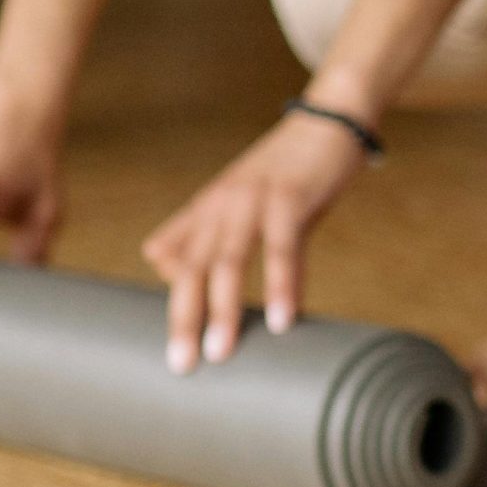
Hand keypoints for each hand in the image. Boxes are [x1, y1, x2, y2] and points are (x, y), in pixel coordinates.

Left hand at [141, 106, 369, 370]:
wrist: (328, 120)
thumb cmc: (287, 168)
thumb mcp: (238, 199)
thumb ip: (199, 229)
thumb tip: (157, 263)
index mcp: (207, 210)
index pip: (174, 264)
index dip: (172, 308)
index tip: (171, 355)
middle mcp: (220, 206)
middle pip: (193, 269)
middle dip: (185, 319)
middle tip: (182, 366)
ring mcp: (253, 201)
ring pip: (229, 262)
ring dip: (224, 310)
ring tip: (222, 353)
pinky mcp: (290, 198)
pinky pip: (283, 249)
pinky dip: (282, 286)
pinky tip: (283, 320)